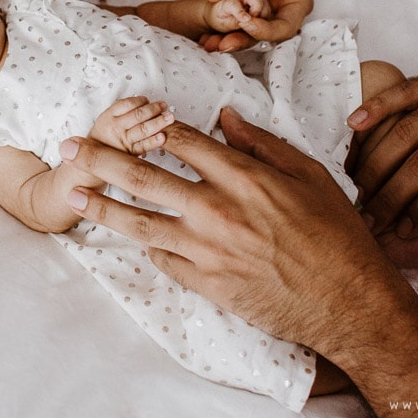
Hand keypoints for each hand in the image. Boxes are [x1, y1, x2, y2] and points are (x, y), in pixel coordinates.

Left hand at [59, 109, 396, 355]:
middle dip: (101, 158)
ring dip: (102, 205)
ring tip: (75, 193)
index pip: (180, 140)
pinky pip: (162, 259)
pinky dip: (144, 246)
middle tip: (70, 147)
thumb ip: (261, 143)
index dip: (147, 125)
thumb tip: (225, 116)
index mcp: (243, 175)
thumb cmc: (335, 235)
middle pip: (143, 175)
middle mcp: (217, 208)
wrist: (347, 301)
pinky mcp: (205, 283)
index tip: (124, 117)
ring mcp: (206, 248)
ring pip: (139, 221)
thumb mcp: (308, 174)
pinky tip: (125, 235)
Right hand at [89, 96, 174, 155]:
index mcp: (109, 116)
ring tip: (170, 117)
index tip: (148, 100)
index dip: (140, 101)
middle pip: (138, 115)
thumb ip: (121, 110)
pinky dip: (154, 141)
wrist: (92, 158)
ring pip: (143, 129)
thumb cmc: (103, 136)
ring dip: (159, 122)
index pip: (127, 104)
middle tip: (164, 105)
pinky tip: (163, 137)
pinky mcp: (129, 154)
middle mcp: (116, 127)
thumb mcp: (105, 119)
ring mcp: (123, 141)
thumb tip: (142, 101)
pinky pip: (143, 146)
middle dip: (154, 109)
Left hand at [203, 0, 312, 51]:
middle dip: (242, 40)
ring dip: (227, 38)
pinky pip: (230, 19)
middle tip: (221, 45)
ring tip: (208, 45)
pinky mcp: (239, 0)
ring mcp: (259, 5)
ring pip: (245, 30)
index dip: (266, 30)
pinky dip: (218, 28)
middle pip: (263, 34)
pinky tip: (202, 36)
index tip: (244, 22)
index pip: (285, 27)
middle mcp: (280, 6)